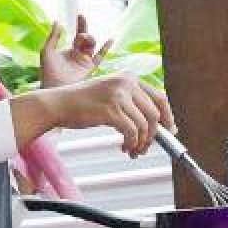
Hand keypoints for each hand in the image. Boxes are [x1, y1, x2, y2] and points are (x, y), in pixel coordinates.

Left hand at [40, 15, 111, 88]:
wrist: (54, 87)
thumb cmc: (48, 71)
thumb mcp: (47, 51)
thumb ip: (53, 37)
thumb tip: (58, 21)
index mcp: (69, 50)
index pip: (77, 34)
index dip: (80, 24)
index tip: (80, 14)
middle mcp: (79, 55)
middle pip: (86, 38)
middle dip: (84, 29)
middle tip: (81, 22)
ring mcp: (85, 61)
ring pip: (92, 45)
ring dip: (88, 38)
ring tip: (81, 38)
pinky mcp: (90, 68)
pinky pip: (100, 57)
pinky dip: (106, 48)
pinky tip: (110, 39)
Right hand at [42, 74, 174, 157]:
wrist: (58, 104)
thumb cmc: (81, 103)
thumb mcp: (110, 95)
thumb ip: (131, 104)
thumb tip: (155, 125)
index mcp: (129, 77)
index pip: (159, 97)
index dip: (167, 116)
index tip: (169, 130)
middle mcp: (126, 83)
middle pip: (155, 113)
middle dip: (154, 134)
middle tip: (146, 147)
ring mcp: (118, 96)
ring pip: (145, 125)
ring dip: (141, 143)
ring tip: (132, 150)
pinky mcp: (111, 110)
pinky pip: (132, 132)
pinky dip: (131, 144)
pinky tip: (124, 147)